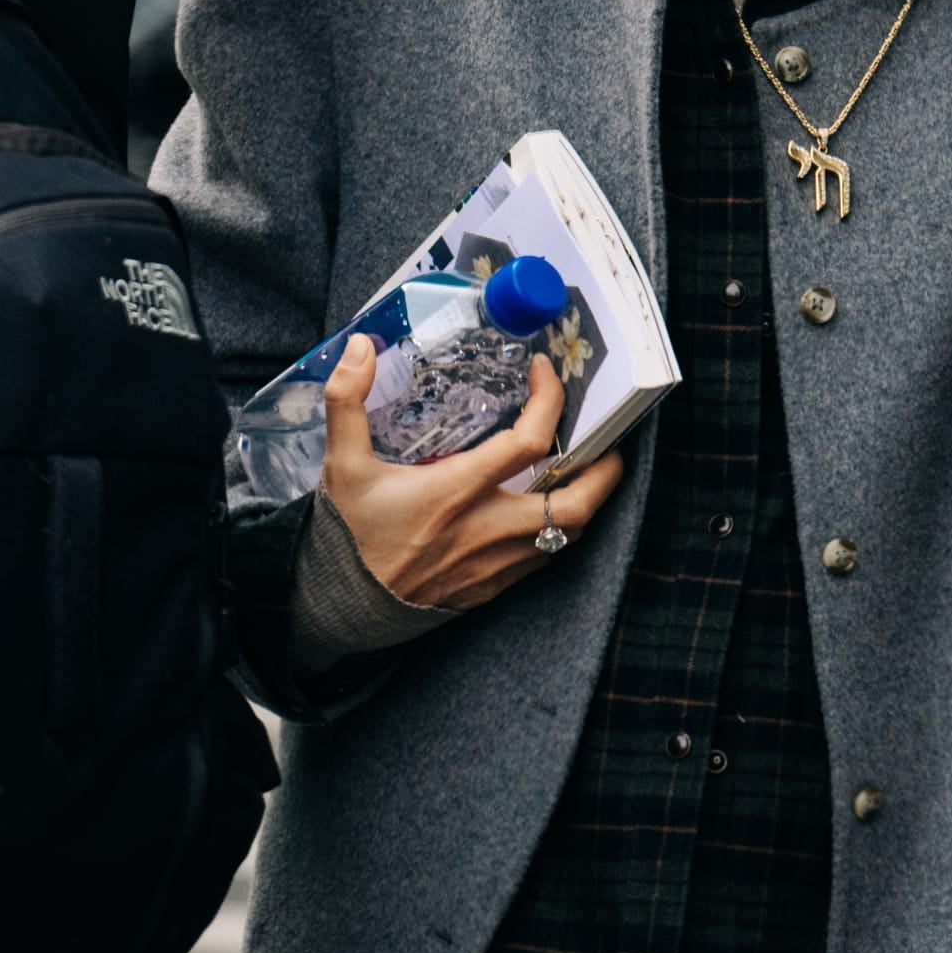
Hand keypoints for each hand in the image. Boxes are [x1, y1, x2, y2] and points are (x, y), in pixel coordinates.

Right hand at [320, 337, 623, 613]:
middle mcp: (486, 529)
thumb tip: (361, 345)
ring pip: (569, 533)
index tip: (544, 374)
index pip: (528, 443)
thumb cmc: (348, 534)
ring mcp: (495, 563)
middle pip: (575, 503)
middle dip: (605, 469)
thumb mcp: (343, 464)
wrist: (342, 607)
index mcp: (455, 492)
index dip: (549, 401)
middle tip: (609, 441)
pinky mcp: (493, 587)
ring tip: (588, 470)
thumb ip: (347, 400)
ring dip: (586, 499)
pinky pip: (544, 557)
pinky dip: (558, 529)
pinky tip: (549, 508)